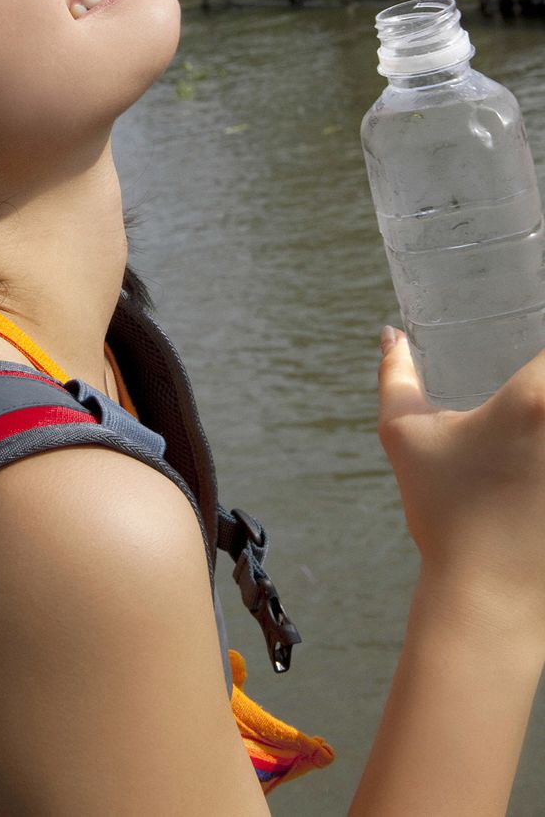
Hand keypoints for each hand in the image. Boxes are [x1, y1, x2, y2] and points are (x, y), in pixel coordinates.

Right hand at [378, 327, 544, 642]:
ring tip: (535, 427)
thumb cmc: (446, 515)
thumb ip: (397, 377)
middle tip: (528, 379)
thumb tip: (392, 336)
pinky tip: (540, 468)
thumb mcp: (407, 438)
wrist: (489, 602)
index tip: (528, 324)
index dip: (540, 319)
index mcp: (535, 398)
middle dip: (543, 375)